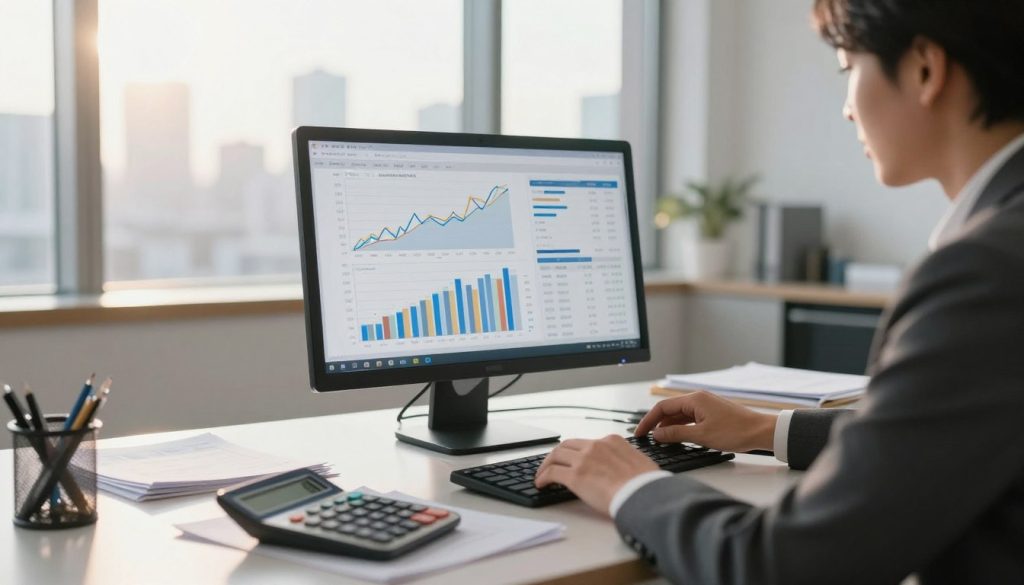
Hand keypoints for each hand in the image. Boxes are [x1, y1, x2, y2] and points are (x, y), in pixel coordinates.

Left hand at [534, 435, 657, 516]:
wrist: (643, 494)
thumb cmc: (646, 484)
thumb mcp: (640, 462)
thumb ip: (627, 460)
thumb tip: (625, 468)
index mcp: (612, 441)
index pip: (587, 442)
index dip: (577, 451)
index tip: (573, 459)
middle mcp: (595, 446)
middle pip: (567, 445)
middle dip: (557, 454)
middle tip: (552, 463)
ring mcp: (583, 460)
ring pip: (556, 455)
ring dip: (546, 464)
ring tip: (541, 474)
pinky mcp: (574, 476)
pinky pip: (552, 472)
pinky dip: (543, 477)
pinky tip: (541, 484)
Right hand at [634, 391, 776, 452]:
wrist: (761, 432)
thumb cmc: (736, 431)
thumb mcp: (701, 436)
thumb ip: (676, 434)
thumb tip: (657, 435)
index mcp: (694, 399)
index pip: (662, 407)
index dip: (648, 421)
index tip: (640, 433)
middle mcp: (698, 399)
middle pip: (669, 409)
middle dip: (656, 423)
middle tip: (647, 438)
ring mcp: (706, 405)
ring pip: (680, 414)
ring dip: (669, 426)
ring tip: (660, 441)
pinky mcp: (712, 413)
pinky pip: (690, 418)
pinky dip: (681, 426)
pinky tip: (678, 437)